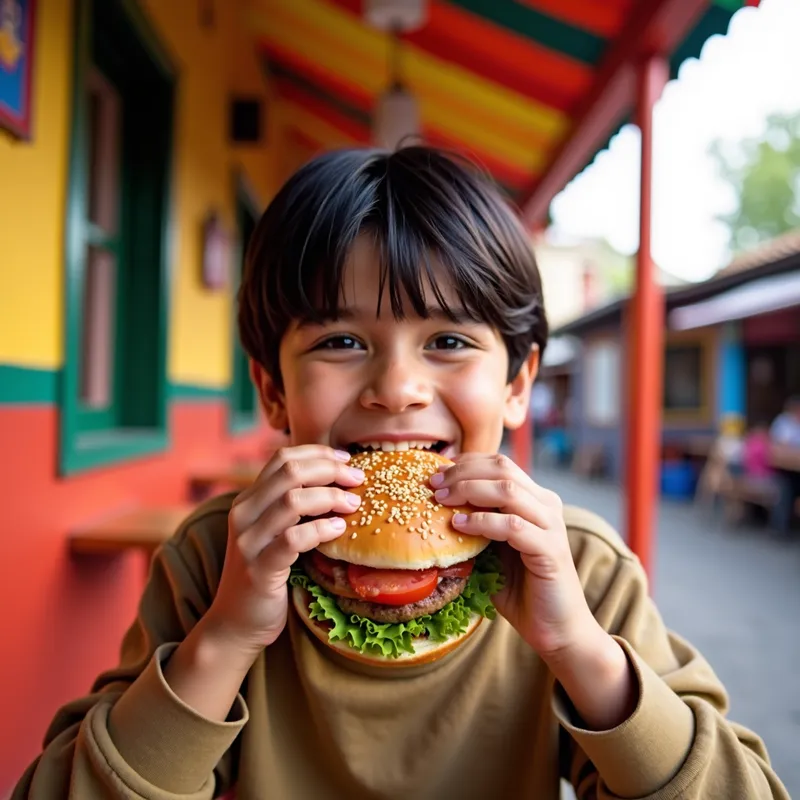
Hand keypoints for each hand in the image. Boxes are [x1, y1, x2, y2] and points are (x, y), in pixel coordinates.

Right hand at [205, 445, 363, 660]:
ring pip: (291, 500)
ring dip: (330, 497)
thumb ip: (291, 507)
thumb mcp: (273, 533)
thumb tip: (336, 480)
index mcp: (248, 500)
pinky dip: (320, 529)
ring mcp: (248, 541)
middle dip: (329, 470)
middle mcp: (243, 514)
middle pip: (289, 471)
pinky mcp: (258, 569)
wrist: (236, 624)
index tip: (346, 459)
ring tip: (353, 504)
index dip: (317, 453)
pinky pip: (293, 539)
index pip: (281, 458)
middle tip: (358, 479)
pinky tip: (339, 530)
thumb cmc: (265, 574)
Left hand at [430, 453, 598, 660]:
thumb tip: (435, 505)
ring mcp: (551, 525)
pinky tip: (460, 525)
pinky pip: (513, 526)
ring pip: (508, 491)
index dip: (466, 463)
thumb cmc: (518, 588)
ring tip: (442, 500)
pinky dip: (483, 522)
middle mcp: (547, 505)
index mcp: (534, 499)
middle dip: (462, 473)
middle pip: (502, 469)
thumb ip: (475, 524)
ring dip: (469, 490)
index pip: (499, 464)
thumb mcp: (491, 548)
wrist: (554, 629)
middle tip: (433, 485)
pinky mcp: (551, 550)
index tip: (435, 474)